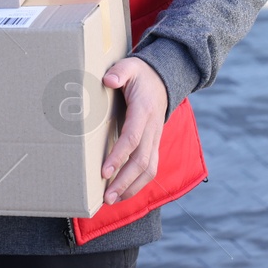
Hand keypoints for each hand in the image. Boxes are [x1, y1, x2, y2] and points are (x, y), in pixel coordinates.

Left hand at [100, 56, 167, 204]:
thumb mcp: (130, 66)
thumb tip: (109, 80)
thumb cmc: (140, 75)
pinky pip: (150, 168)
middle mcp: (153, 129)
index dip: (119, 156)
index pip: (132, 138)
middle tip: (106, 197)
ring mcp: (155, 139)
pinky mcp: (154, 145)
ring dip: (131, 187)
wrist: (162, 80)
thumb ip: (120, 72)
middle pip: (141, 161)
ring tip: (111, 200)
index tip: (104, 171)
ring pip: (149, 169)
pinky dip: (137, 184)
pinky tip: (121, 193)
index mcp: (144, 111)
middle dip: (124, 181)